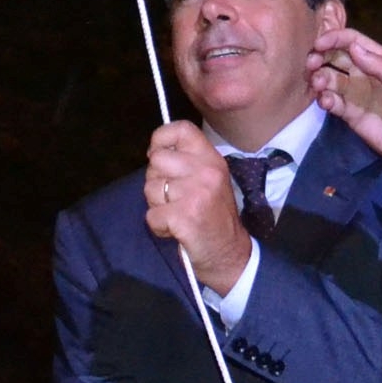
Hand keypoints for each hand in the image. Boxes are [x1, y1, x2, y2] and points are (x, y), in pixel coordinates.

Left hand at [143, 121, 252, 292]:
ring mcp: (196, 193)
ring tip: (177, 214)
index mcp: (212, 159)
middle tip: (173, 197)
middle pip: (157, 160)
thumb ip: (187, 162)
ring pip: (151, 188)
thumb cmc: (214, 217)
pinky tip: (176, 230)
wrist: (230, 253)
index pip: (181, 129)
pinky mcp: (184, 216)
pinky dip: (159, 226)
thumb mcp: (209, 180)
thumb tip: (155, 151)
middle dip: (157, 180)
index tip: (159, 155)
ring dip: (157, 206)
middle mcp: (206, 171)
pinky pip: (152, 214)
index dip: (161, 139)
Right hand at [306, 30, 381, 186]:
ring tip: (319, 85)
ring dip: (320, 78)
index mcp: (381, 61)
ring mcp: (357, 95)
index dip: (335, 38)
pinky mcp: (351, 116)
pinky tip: (327, 102)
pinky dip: (325, 100)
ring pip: (330, 79)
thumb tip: (353, 47)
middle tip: (310, 64)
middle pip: (336, 57)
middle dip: (320, 57)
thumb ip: (381, 67)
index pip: (353, 41)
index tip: (319, 44)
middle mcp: (366, 74)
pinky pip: (333, 103)